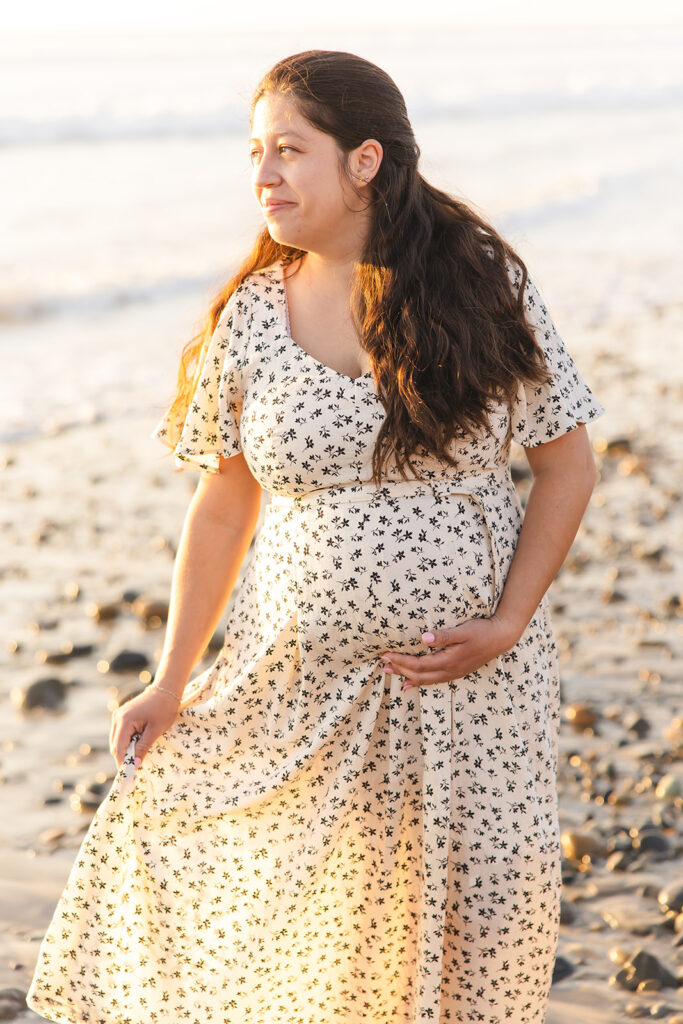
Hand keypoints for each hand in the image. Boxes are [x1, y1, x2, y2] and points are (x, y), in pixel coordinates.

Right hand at [109, 686, 180, 769]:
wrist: (166, 689)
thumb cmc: (164, 709)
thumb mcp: (155, 731)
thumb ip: (143, 748)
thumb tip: (134, 765)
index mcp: (124, 720)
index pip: (118, 748)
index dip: (123, 763)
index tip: (129, 777)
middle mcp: (117, 718)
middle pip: (115, 746)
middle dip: (123, 759)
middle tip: (135, 771)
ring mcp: (118, 716)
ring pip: (117, 741)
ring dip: (125, 751)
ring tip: (137, 760)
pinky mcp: (122, 716)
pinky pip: (121, 734)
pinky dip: (127, 743)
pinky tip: (136, 748)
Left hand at [378, 614, 522, 688]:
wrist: (502, 638)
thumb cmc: (482, 631)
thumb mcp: (464, 630)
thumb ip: (444, 636)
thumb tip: (423, 638)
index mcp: (448, 660)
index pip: (418, 664)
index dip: (400, 661)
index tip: (386, 655)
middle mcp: (449, 670)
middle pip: (418, 675)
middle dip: (399, 669)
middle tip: (382, 664)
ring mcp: (453, 672)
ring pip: (425, 679)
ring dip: (406, 676)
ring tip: (390, 673)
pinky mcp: (456, 671)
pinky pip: (433, 680)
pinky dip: (419, 682)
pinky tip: (410, 683)